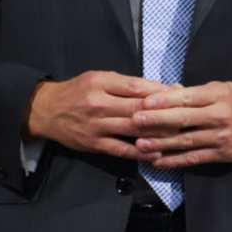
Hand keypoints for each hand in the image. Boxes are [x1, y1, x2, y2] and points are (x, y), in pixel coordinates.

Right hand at [25, 71, 169, 160]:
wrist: (46, 110)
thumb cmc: (77, 91)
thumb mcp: (98, 78)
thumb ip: (124, 84)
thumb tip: (156, 87)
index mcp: (101, 82)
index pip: (136, 86)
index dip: (159, 90)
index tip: (178, 93)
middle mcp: (99, 103)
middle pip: (138, 108)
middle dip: (164, 111)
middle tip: (185, 114)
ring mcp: (97, 126)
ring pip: (133, 129)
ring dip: (157, 132)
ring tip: (178, 133)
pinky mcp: (95, 144)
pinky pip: (122, 149)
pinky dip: (140, 152)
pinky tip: (157, 153)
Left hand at [132, 81, 231, 168]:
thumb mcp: (222, 88)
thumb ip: (197, 91)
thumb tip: (168, 91)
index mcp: (218, 96)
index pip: (188, 97)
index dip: (166, 100)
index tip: (145, 102)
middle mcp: (219, 116)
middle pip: (184, 119)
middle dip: (158, 120)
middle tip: (135, 121)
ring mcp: (220, 137)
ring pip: (186, 141)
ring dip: (161, 144)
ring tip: (141, 145)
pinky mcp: (221, 154)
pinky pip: (195, 158)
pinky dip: (176, 161)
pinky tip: (159, 162)